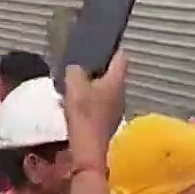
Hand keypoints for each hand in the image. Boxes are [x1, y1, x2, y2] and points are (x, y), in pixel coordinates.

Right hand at [63, 50, 127, 165]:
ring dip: (91, 87)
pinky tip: (75, 106)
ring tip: (73, 87)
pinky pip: (100, 105)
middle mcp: (121, 93)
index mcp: (116, 80)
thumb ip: (74, 71)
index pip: (121, 57)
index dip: (111, 48)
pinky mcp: (107, 122)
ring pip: (105, 91)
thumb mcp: (73, 84)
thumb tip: (75, 68)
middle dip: (97, 70)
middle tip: (80, 67)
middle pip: (112, 75)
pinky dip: (89, 102)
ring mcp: (116, 109)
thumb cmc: (84, 113)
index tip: (99, 45)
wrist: (88, 148)